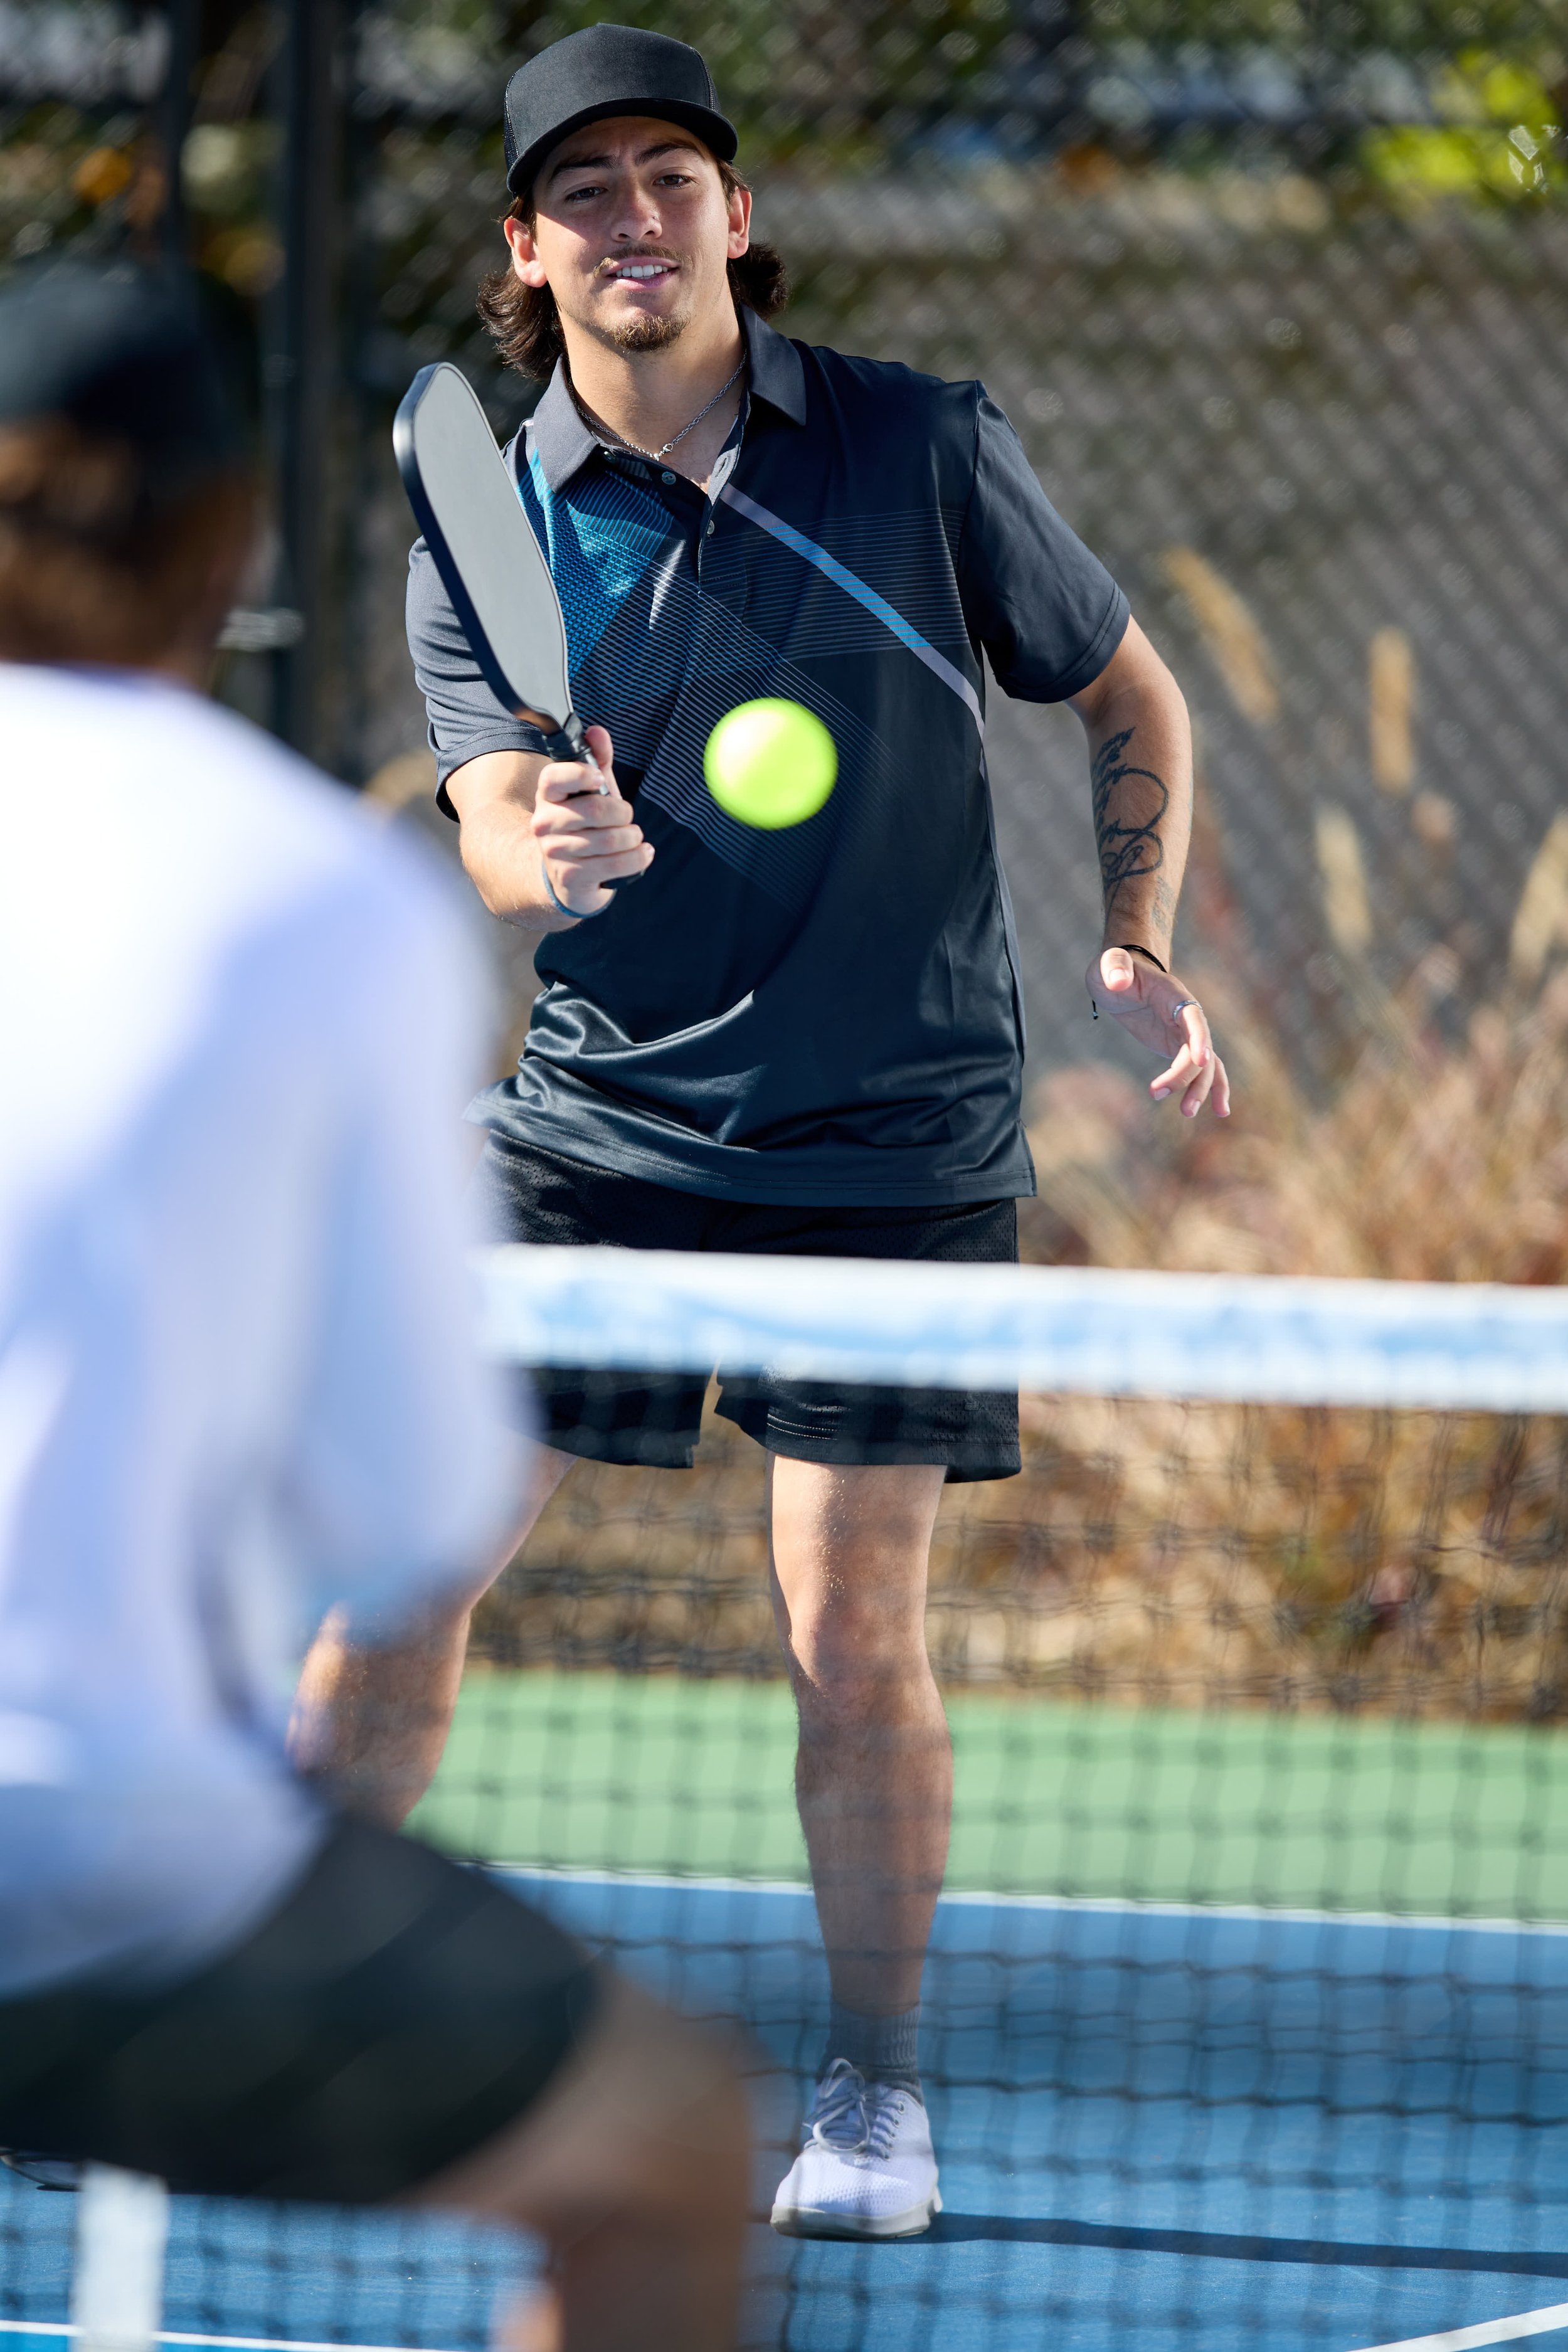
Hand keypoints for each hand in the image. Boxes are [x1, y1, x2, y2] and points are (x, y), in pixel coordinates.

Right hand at [531, 725, 653, 917]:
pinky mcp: (571, 878)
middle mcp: (544, 823)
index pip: (555, 777)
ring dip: (633, 837)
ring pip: (611, 838)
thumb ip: (596, 760)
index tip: (599, 779)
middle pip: (596, 809)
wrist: (568, 877)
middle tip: (626, 817)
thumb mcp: (591, 792)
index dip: (582, 774)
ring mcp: (555, 853)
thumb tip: (597, 732)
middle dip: (623, 812)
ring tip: (633, 837)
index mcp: (547, 796)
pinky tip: (643, 853)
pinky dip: (638, 857)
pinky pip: (617, 864)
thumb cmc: (584, 826)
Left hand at [1086, 947, 1230, 1118]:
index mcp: (1174, 994)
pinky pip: (1199, 1069)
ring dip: (1201, 1088)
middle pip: (1198, 1048)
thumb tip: (1117, 982)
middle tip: (1157, 1093)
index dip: (1198, 1038)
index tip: (1201, 1061)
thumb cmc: (1115, 967)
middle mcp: (1187, 1015)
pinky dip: (1208, 1088)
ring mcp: (1185, 1033)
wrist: (1122, 973)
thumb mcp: (1109, 963)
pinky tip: (1217, 1110)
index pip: (1193, 1017)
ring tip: (1187, 1112)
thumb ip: (1114, 967)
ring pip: (1206, 1064)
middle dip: (1185, 1074)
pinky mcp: (1178, 1046)